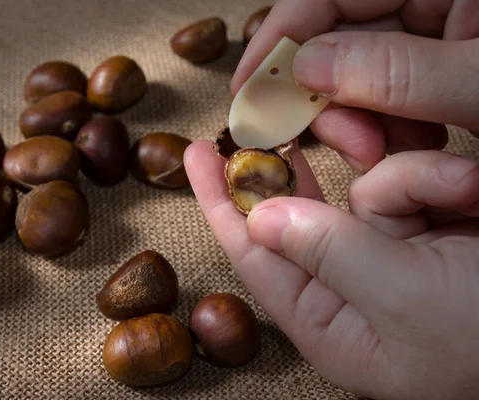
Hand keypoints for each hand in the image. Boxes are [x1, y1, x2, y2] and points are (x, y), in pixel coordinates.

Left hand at [184, 141, 478, 399]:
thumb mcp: (404, 299)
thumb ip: (329, 252)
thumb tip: (261, 217)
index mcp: (329, 319)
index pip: (255, 254)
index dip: (221, 202)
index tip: (197, 155)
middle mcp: (353, 287)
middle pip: (302, 214)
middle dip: (297, 173)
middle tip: (266, 128)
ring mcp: (395, 255)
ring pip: (366, 185)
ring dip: (408, 180)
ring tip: (464, 198)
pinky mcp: (432, 228)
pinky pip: (411, 179)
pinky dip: (438, 177)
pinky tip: (476, 195)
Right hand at [233, 0, 478, 172]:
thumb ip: (399, 73)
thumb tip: (307, 68)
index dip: (280, 37)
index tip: (247, 88)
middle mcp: (435, 2)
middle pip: (344, 39)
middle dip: (330, 99)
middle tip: (343, 145)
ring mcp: (439, 33)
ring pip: (364, 74)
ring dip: (363, 122)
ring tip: (382, 153)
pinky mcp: (442, 66)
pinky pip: (393, 92)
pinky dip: (391, 127)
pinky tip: (413, 146)